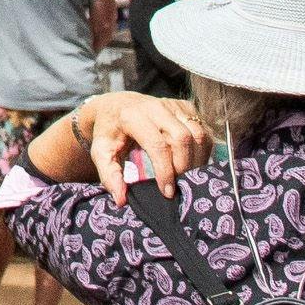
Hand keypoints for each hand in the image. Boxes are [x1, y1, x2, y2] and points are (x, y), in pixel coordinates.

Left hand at [68, 91, 206, 200]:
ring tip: (186, 177)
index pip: (158, 145)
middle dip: (184, 167)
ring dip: (197, 160)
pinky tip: (192, 163)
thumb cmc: (110, 131)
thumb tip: (121, 199)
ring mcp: (173, 105)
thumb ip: (109, 175)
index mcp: (133, 116)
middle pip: (183, 138)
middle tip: (179, 185)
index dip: (166, 171)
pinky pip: (203, 130)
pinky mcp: (185, 107)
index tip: (167, 192)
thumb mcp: (101, 151)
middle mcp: (156, 106)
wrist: (116, 105)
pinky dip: (203, 150)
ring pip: (198, 133)